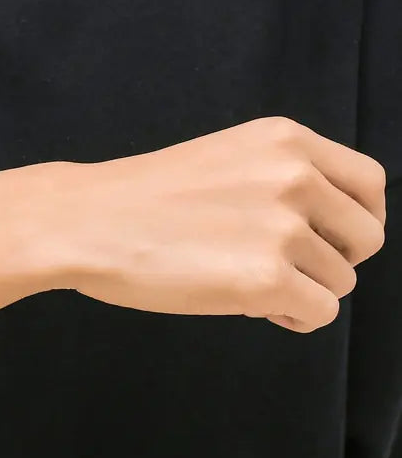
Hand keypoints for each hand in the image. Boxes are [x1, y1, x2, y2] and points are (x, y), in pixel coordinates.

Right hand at [43, 116, 385, 332]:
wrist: (85, 220)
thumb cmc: (143, 196)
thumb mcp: (226, 159)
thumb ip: (282, 179)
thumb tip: (330, 231)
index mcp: (285, 139)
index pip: (372, 183)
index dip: (354, 218)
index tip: (327, 237)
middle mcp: (295, 175)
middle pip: (366, 238)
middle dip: (332, 259)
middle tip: (281, 264)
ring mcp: (283, 227)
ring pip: (340, 282)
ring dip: (301, 289)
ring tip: (245, 279)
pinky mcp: (267, 278)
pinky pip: (319, 314)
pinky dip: (290, 317)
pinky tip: (248, 305)